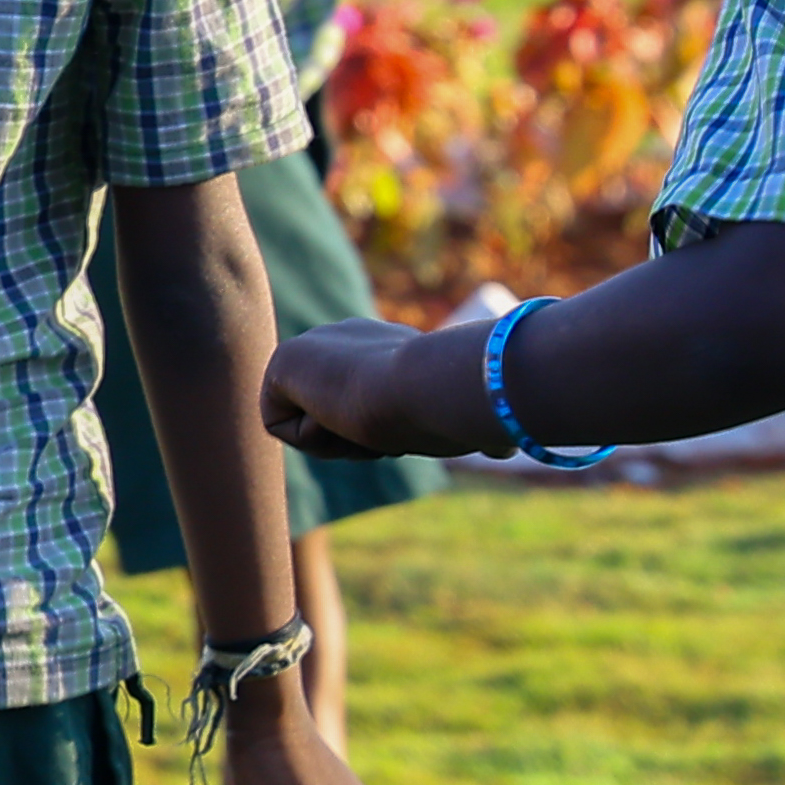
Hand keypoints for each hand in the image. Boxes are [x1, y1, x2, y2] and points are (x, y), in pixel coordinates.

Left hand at [260, 317, 491, 464]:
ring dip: (344, 441)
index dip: (383, 432)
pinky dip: (315, 438)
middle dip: (360, 437)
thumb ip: (455, 423)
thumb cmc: (458, 407)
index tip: (411, 418)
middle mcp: (342, 339)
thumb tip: (505, 446)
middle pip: (337, 422)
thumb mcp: (459, 420)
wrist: (434, 385)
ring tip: (372, 418)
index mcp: (384, 346)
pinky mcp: (279, 365)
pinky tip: (342, 414)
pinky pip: (285, 430)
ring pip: (315, 429)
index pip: (366, 409)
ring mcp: (309, 348)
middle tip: (391, 422)